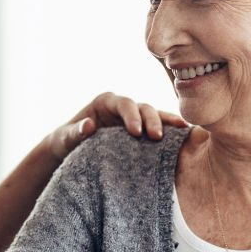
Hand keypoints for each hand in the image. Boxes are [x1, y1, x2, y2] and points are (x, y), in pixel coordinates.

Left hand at [47, 92, 187, 161]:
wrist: (70, 149)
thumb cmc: (65, 140)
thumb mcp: (65, 137)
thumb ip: (75, 132)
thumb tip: (88, 125)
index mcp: (105, 102)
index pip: (123, 104)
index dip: (131, 116)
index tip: (136, 133)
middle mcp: (122, 107)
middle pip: (142, 108)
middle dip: (152, 120)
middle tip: (157, 137)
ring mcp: (134, 118)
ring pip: (154, 115)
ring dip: (167, 122)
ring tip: (183, 131)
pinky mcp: (141, 130)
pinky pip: (158, 128)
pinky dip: (170, 131)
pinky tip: (185, 136)